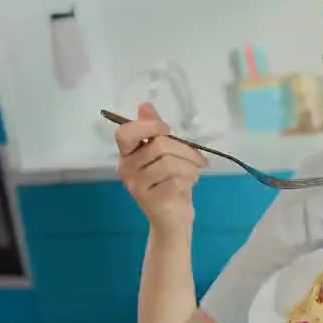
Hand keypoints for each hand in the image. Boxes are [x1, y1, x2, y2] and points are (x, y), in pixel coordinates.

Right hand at [115, 103, 207, 235]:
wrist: (173, 218)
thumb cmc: (170, 182)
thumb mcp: (165, 153)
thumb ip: (154, 130)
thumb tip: (144, 105)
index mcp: (127, 154)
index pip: (125, 132)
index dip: (149, 126)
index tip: (166, 130)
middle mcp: (126, 168)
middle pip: (159, 145)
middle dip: (186, 151)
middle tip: (197, 161)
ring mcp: (136, 185)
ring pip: (170, 163)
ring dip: (190, 168)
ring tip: (192, 175)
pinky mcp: (150, 199)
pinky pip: (175, 180)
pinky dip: (187, 181)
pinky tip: (186, 187)